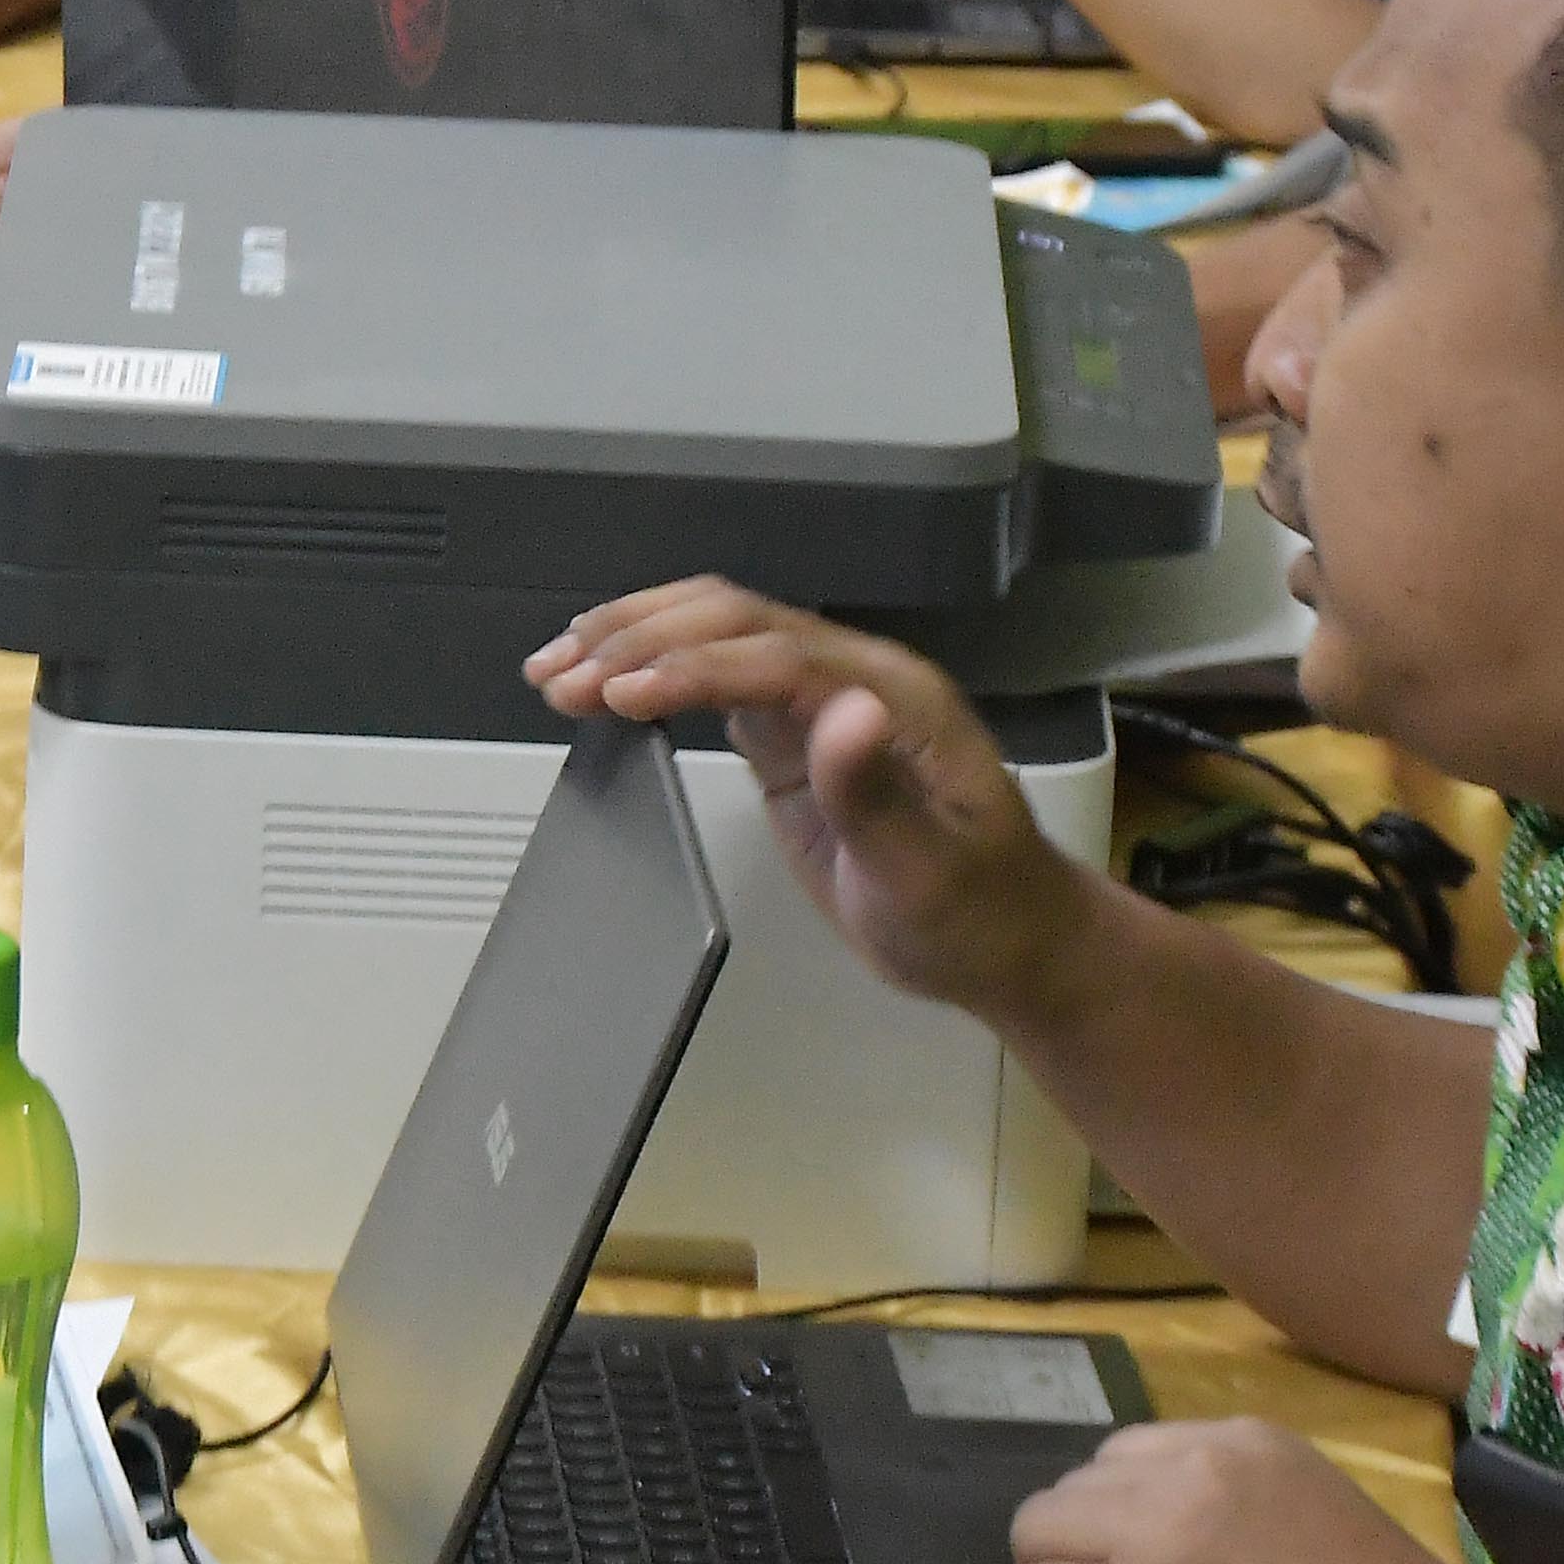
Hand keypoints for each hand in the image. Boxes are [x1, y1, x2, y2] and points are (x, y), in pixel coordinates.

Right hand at [525, 581, 1088, 1019]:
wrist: (1008, 941)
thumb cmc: (980, 913)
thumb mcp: (931, 870)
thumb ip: (878, 793)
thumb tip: (843, 712)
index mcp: (893, 696)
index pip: (773, 656)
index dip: (691, 666)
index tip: (620, 692)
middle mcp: (853, 680)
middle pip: (734, 621)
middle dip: (641, 639)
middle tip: (562, 675)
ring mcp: (821, 703)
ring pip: (715, 637)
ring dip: (633, 643)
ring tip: (556, 668)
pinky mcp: (793, 737)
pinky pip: (715, 681)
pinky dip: (652, 678)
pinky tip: (603, 688)